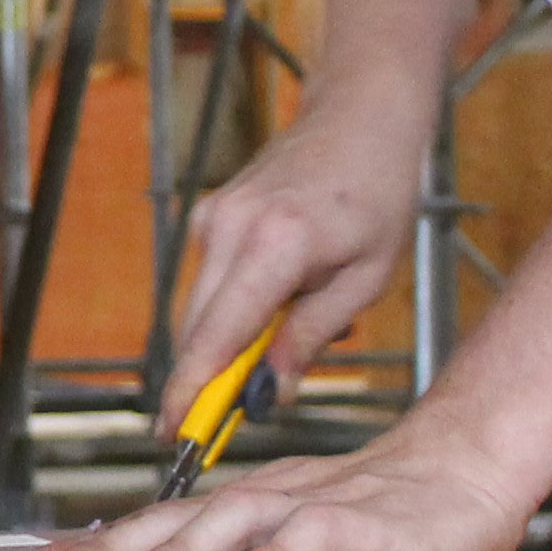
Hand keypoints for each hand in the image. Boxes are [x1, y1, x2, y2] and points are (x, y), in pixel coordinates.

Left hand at [23, 416, 536, 550]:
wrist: (468, 469)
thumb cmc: (380, 514)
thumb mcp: (296, 539)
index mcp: (246, 508)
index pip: (159, 524)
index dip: (98, 548)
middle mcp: (268, 500)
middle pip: (177, 519)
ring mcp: (317, 508)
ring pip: (236, 523)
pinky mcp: (370, 527)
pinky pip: (317, 538)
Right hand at [159, 108, 425, 432]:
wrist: (359, 118)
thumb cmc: (377, 193)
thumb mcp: (366, 278)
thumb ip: (312, 335)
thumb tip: (271, 390)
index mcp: (276, 244)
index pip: (219, 334)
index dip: (193, 390)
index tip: (174, 432)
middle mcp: (231, 228)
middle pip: (198, 329)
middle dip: (207, 380)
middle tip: (220, 425)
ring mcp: (214, 217)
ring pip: (201, 309)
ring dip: (226, 343)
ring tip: (286, 338)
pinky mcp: (211, 215)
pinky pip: (210, 282)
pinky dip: (233, 309)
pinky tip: (279, 300)